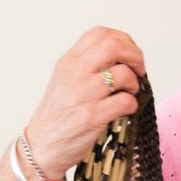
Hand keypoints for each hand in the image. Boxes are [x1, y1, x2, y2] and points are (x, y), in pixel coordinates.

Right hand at [0, 28, 143, 180]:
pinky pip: (126, 101)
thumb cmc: (58, 116)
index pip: (100, 34)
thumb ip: (87, 66)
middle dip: (135, 56)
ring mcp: (84, 94)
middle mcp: (75, 73)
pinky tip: (125, 110)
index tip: (129, 55)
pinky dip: (132, 105)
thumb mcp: (65, 81)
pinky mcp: (93, 115)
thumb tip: (122, 58)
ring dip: (134, 84)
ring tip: (128, 94)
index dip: (123, 40)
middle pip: (114, 45)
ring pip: (123, 74)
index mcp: (69, 61)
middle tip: (138, 70)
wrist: (42, 147)